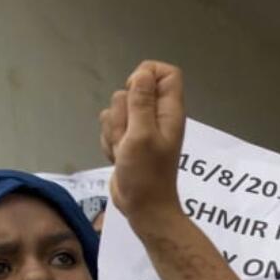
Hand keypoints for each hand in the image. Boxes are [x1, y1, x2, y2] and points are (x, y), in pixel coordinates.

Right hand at [100, 61, 185, 223]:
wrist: (143, 207)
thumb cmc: (146, 174)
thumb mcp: (142, 135)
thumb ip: (141, 103)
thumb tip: (143, 74)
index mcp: (169, 111)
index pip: (166, 73)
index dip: (147, 75)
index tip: (134, 92)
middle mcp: (157, 115)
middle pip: (133, 90)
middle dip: (123, 112)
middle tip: (130, 135)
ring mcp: (141, 128)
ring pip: (116, 110)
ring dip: (114, 131)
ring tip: (125, 151)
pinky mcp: (127, 140)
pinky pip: (110, 128)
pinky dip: (110, 142)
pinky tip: (118, 157)